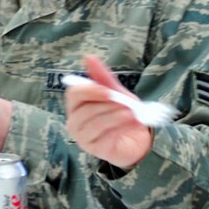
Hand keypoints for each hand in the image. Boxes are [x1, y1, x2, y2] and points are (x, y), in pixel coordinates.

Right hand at [63, 55, 153, 169]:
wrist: (135, 138)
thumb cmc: (121, 114)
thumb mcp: (115, 93)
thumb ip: (102, 77)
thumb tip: (89, 57)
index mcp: (76, 105)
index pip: (73, 94)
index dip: (89, 91)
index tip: (108, 90)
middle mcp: (75, 122)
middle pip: (84, 111)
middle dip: (107, 106)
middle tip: (126, 103)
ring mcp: (83, 138)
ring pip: (95, 124)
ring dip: (115, 117)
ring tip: (132, 113)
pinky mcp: (95, 150)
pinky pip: (106, 137)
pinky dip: (121, 128)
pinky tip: (134, 123)